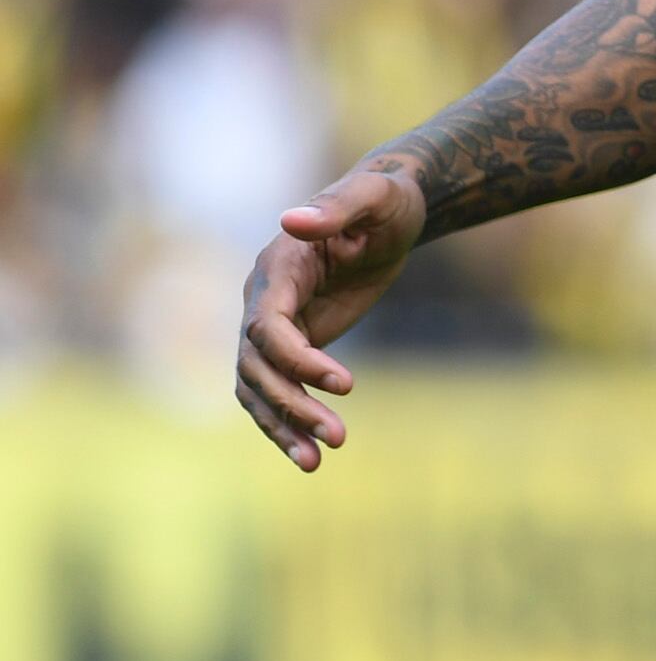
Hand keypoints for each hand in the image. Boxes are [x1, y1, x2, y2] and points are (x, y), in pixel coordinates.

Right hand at [234, 160, 428, 470]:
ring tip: (316, 463)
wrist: (391, 216)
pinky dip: (287, 422)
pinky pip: (275, 391)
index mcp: (277, 269)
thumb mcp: (374, 197)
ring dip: (283, 426)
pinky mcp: (290, 346)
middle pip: (260, 367)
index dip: (298, 359)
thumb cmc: (387, 201)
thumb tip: (290, 218)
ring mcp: (272, 326)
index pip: (267, 327)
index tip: (346, 384)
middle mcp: (262, 301)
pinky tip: (310, 454)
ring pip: (259, 388)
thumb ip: (336, 207)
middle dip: (293, 405)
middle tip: (337, 438)